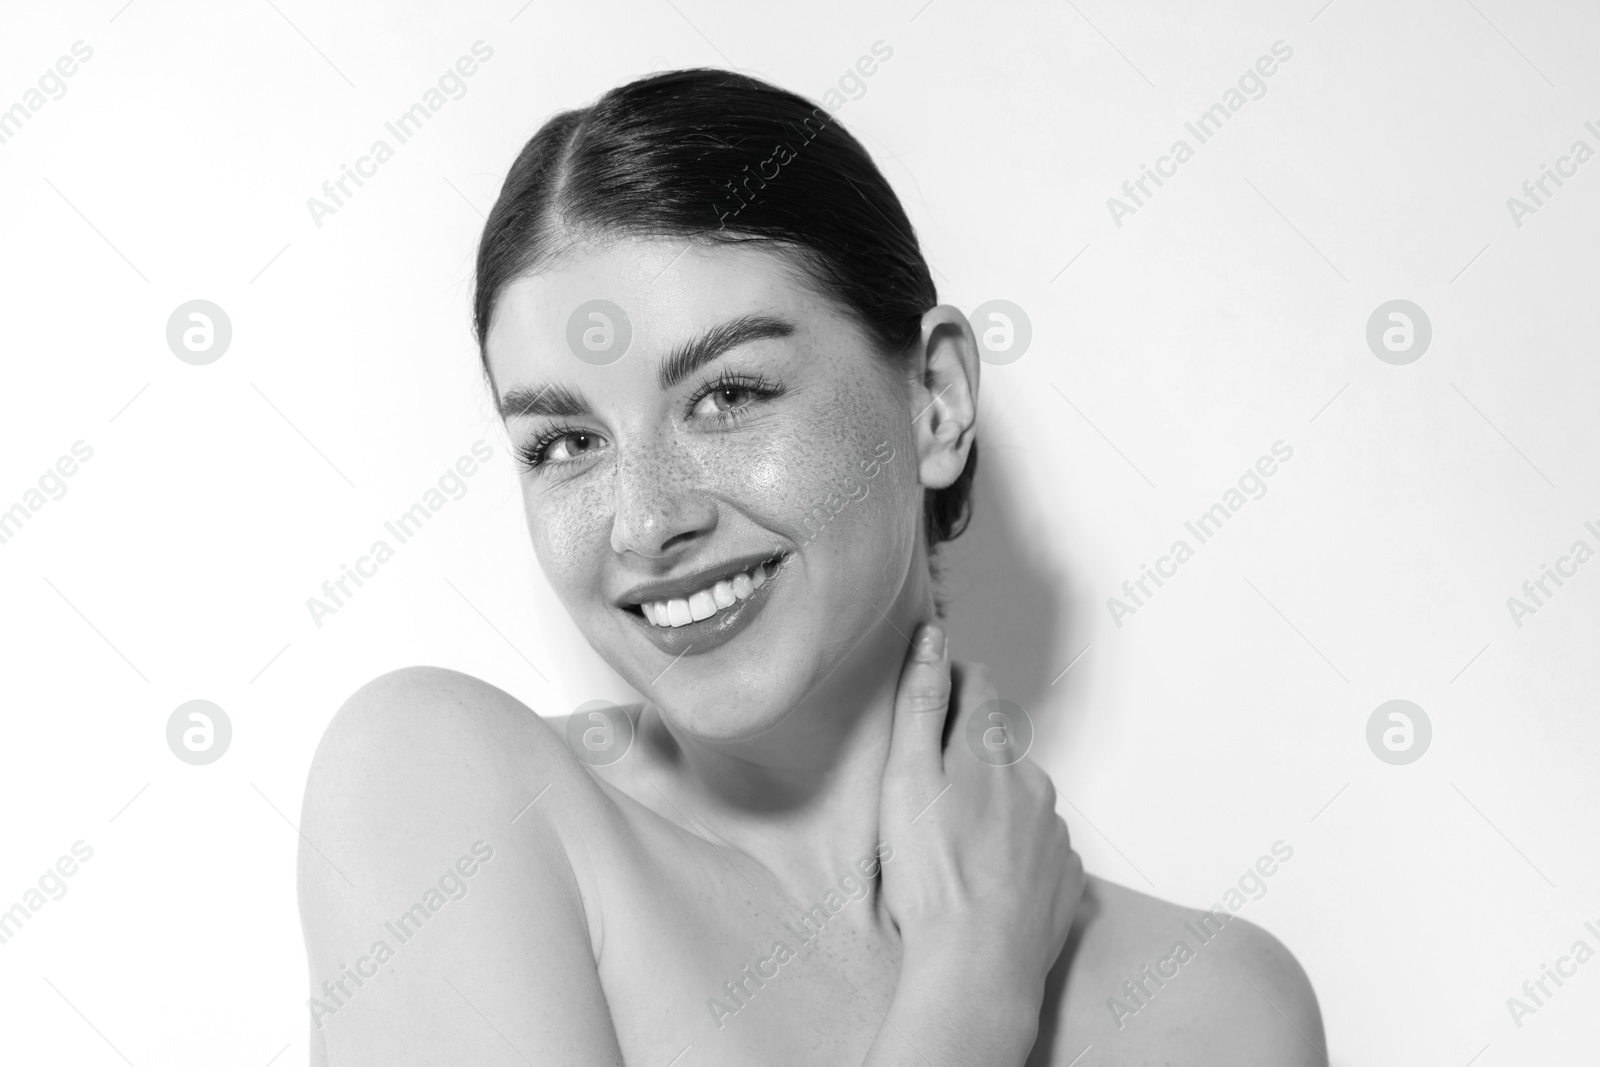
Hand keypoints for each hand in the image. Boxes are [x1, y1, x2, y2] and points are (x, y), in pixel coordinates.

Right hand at [877, 623, 1083, 1006]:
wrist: (977, 968)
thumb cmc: (931, 875)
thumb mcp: (906, 779)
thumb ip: (921, 703)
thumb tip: (933, 636)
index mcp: (990, 750)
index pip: (978, 683)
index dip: (950, 683)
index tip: (926, 702)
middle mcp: (1033, 780)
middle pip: (999, 745)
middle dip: (969, 753)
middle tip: (928, 793)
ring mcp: (1055, 830)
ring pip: (1022, 796)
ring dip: (994, 805)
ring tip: (955, 847)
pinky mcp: (1068, 875)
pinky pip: (1041, 846)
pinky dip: (1016, 851)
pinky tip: (987, 878)